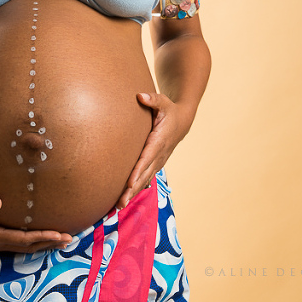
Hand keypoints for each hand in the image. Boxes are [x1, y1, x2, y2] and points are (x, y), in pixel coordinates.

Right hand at [0, 189, 72, 252]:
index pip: (21, 239)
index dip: (41, 237)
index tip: (58, 234)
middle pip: (27, 247)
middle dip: (48, 243)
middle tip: (69, 239)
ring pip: (23, 247)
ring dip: (43, 244)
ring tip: (61, 240)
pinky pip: (18, 243)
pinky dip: (33, 242)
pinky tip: (40, 237)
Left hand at [116, 92, 192, 208]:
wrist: (182, 121)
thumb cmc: (169, 110)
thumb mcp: (163, 102)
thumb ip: (153, 99)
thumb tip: (140, 96)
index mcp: (159, 141)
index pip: (146, 158)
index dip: (138, 171)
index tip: (129, 183)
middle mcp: (159, 154)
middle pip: (143, 174)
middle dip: (132, 189)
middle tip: (119, 203)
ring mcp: (158, 160)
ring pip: (144, 179)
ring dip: (132, 192)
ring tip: (119, 206)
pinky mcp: (155, 163)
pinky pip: (145, 177)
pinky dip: (136, 188)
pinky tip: (126, 198)